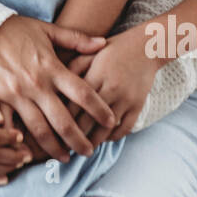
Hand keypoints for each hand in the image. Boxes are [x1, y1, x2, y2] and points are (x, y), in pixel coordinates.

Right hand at [0, 16, 115, 163]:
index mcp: (51, 67)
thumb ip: (76, 39)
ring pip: (40, 130)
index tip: (111, 122)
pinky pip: (12, 128)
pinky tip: (30, 153)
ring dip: (54, 147)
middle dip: (79, 139)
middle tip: (89, 151)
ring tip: (65, 157)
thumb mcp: (46, 30)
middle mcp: (36, 84)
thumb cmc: (14, 30)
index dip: (99, 109)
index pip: (83, 93)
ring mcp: (16, 95)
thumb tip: (103, 43)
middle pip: (64, 120)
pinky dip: (22, 142)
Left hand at [66, 26, 159, 146]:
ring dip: (93, 142)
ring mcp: (126, 99)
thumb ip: (72, 69)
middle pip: (88, 121)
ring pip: (106, 129)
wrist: (146, 47)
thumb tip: (55, 88)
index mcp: (96, 75)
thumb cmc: (111, 49)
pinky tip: (102, 140)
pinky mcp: (138, 106)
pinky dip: (112, 137)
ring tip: (80, 150)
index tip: (51, 132)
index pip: (74, 104)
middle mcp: (111, 89)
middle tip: (62, 148)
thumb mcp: (89, 53)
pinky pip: (125, 128)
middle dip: (74, 138)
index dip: (61, 121)